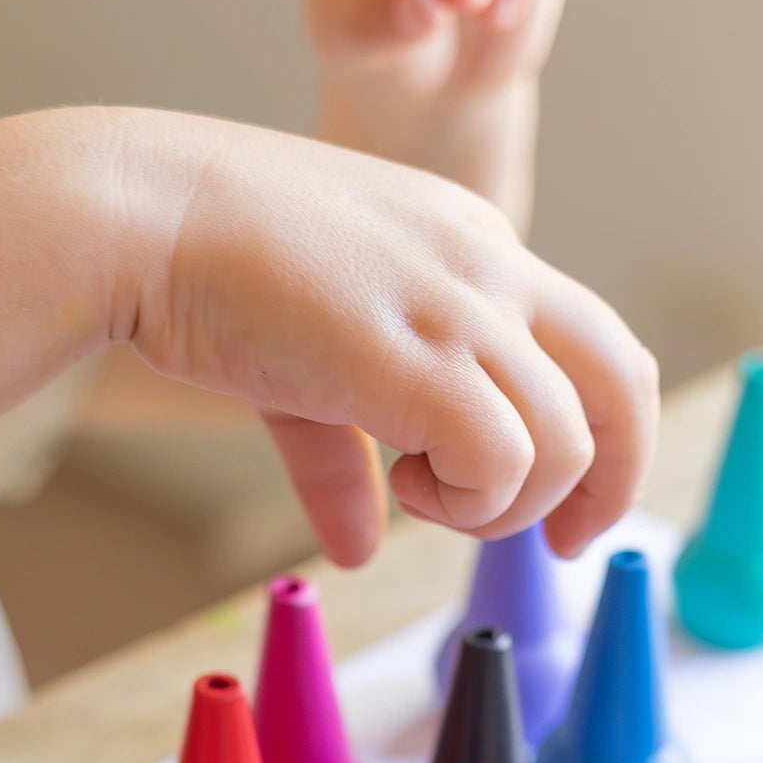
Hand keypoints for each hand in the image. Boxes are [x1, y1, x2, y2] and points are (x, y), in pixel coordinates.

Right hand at [118, 110, 656, 568]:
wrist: (138, 212)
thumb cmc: (198, 264)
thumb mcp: (297, 363)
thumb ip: (341, 458)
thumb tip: (353, 550)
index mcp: (470, 246)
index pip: (587, 342)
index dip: (591, 434)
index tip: (549, 506)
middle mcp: (489, 266)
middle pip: (624, 380)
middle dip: (614, 479)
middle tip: (565, 544)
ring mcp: (464, 308)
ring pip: (566, 442)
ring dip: (503, 504)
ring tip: (417, 494)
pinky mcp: (424, 360)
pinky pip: (506, 462)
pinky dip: (468, 501)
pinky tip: (399, 486)